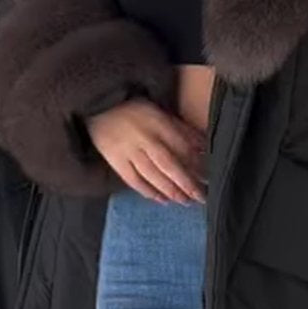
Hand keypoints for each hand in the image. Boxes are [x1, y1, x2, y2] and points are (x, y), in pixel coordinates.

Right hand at [88, 100, 206, 203]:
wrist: (99, 107)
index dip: (195, 164)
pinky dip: (148, 191)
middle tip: (201, 197)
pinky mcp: (115, 160)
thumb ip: (182, 130)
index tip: (208, 177)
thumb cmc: (135, 110)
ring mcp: (128, 150)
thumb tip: (203, 147)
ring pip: (152, 174)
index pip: (181, 146)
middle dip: (186, 182)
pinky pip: (133, 180)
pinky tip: (162, 200)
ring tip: (185, 201)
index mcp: (158, 123)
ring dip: (170, 190)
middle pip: (169, 164)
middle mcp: (144, 138)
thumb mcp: (161, 112)